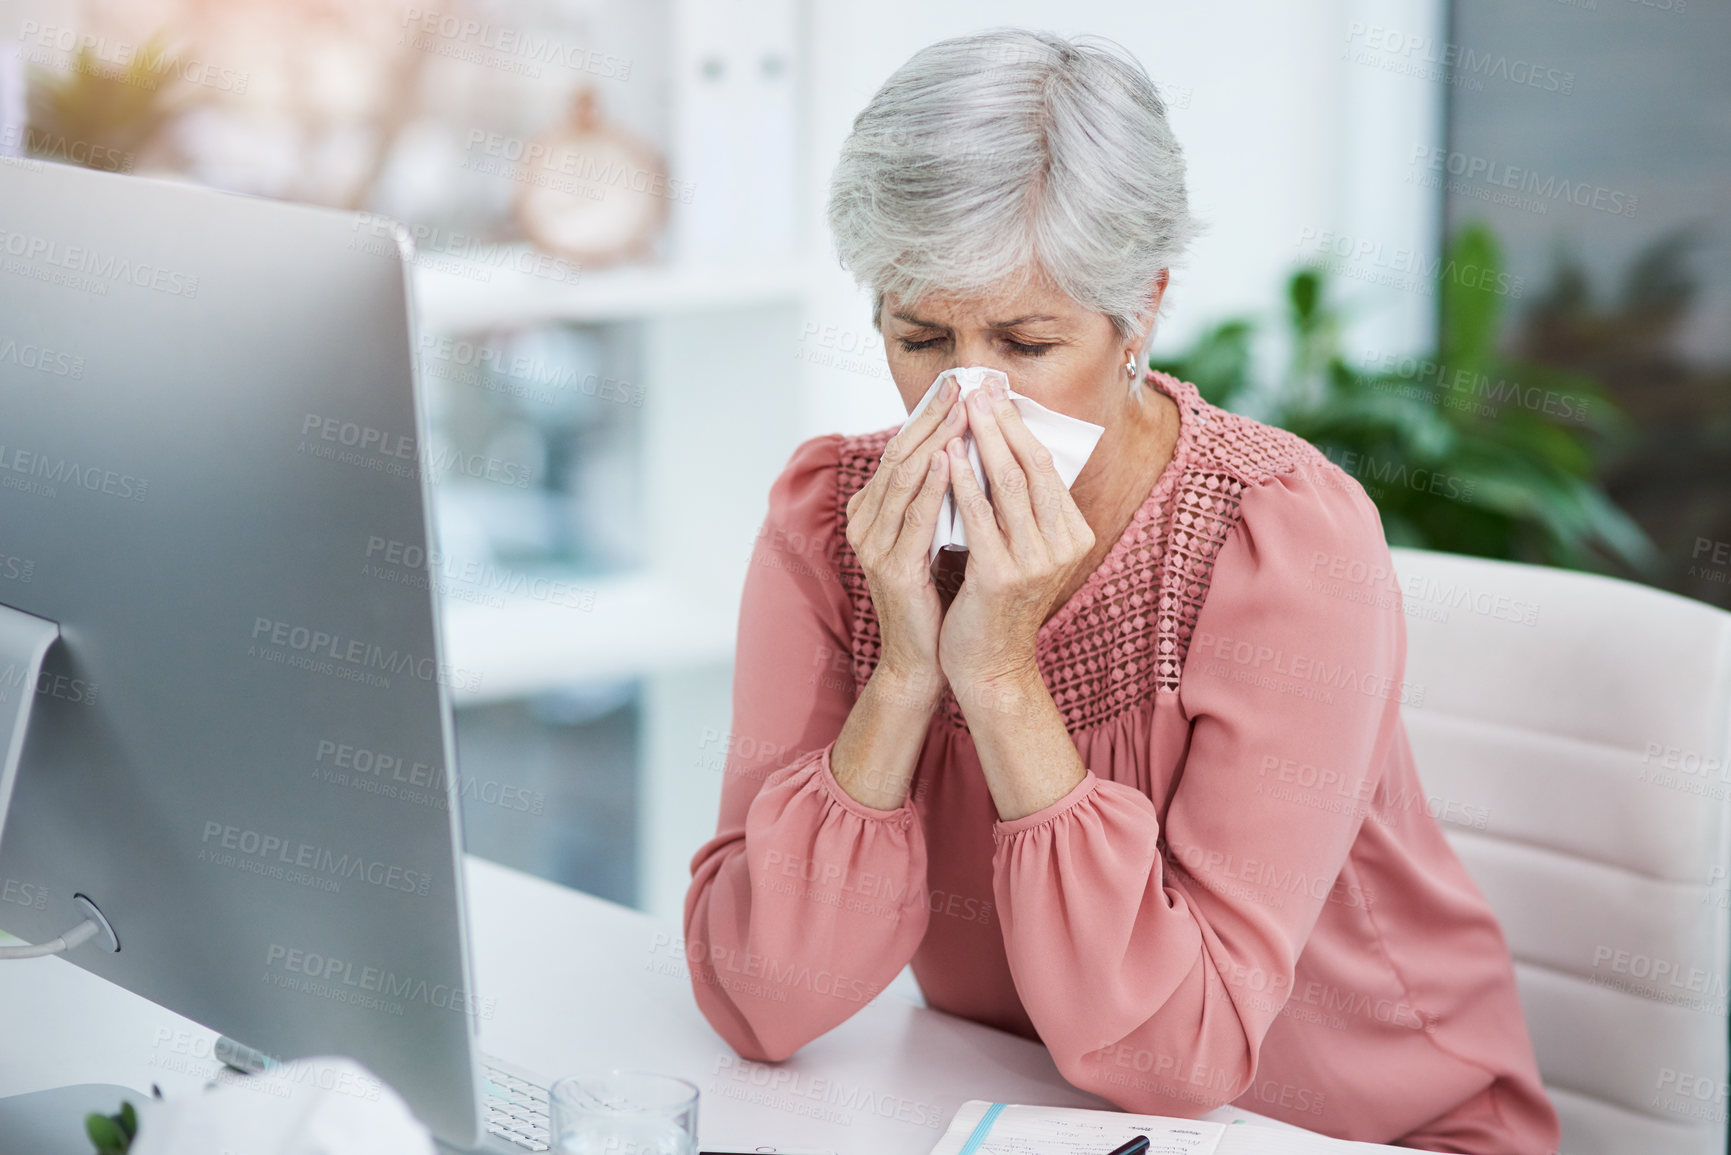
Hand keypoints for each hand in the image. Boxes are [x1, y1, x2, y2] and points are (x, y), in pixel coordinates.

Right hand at [844, 377, 966, 702]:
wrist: (921, 657)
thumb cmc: (934, 595)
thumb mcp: (932, 534)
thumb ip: (937, 496)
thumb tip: (965, 446)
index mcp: (871, 511)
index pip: (900, 450)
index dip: (927, 416)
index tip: (958, 386)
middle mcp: (864, 522)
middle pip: (898, 456)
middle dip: (932, 418)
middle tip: (962, 385)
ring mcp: (873, 545)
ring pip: (903, 479)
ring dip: (934, 441)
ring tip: (960, 410)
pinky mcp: (891, 568)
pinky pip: (912, 518)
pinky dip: (930, 487)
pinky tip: (947, 461)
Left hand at [937, 383, 1096, 692]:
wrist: (989, 665)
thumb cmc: (996, 603)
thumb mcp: (1020, 548)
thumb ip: (1020, 506)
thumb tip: (1001, 445)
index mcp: (1073, 534)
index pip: (1046, 466)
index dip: (1019, 426)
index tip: (996, 392)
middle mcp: (1063, 546)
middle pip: (1031, 467)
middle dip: (1002, 422)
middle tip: (978, 386)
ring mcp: (1036, 562)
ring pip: (1008, 486)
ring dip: (982, 441)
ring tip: (962, 408)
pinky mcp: (1002, 577)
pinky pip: (980, 518)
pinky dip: (962, 483)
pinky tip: (946, 457)